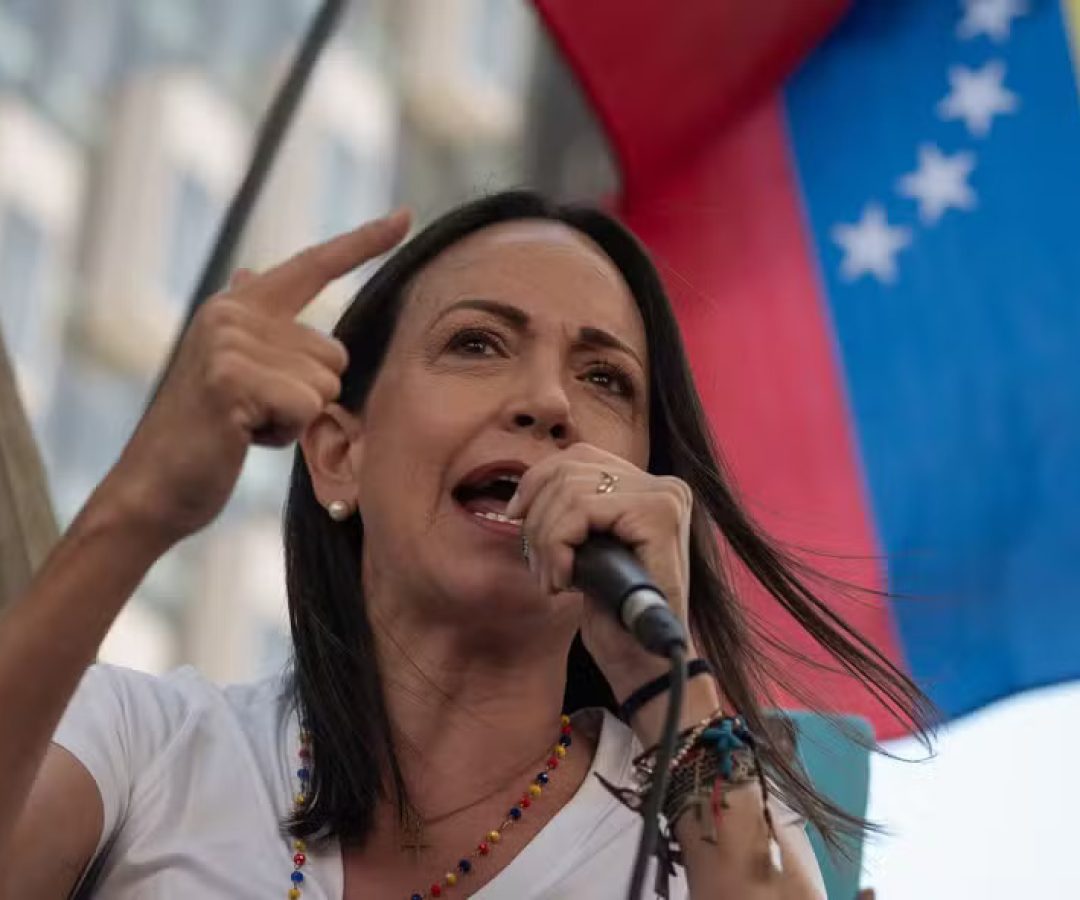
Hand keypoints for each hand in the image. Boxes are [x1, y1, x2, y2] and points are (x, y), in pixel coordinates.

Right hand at [95, 210, 410, 549]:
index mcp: (239, 307)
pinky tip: (243, 438)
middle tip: (253, 413)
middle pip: (335, 355)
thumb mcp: (230, 368)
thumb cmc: (207, 434)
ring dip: (295, 419)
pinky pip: (306, 408)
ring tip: (245, 425)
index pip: (314, 265)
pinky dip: (285, 436)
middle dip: (308, 397)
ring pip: (325, 386)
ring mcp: (228, 343)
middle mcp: (232, 313)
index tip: (405, 217)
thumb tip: (250, 272)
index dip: (363, 242)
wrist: (155, 486)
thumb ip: (253, 323)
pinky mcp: (230, 380)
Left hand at [505, 443, 697, 699]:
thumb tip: (525, 488)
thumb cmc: (615, 613)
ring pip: (569, 490)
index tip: (514, 516)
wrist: (646, 662)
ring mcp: (665, 497)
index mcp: (650, 487)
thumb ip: (573, 511)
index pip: (578, 456)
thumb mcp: (587, 549)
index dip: (536, 482)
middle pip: (569, 469)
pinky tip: (565, 581)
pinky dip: (558, 546)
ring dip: (546, 540)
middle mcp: (665, 485)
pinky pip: (580, 511)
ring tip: (553, 580)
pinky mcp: (658, 515)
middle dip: (538, 519)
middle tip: (540, 568)